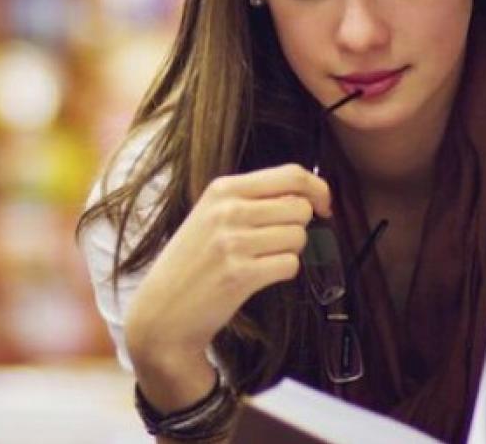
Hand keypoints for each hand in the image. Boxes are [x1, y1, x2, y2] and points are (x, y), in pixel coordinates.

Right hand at [124, 163, 331, 398]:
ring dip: (289, 252)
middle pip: (300, 207)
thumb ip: (252, 200)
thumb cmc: (192, 263)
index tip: (323, 207)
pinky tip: (258, 277)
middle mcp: (227, 210)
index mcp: (223, 188)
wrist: (162, 311)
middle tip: (276, 243)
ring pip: (298, 236)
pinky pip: (290, 265)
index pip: (291, 174)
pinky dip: (283, 273)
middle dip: (299, 226)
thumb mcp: (211, 215)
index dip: (318, 190)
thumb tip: (308, 195)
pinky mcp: (240, 274)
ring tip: (261, 261)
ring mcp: (232, 242)